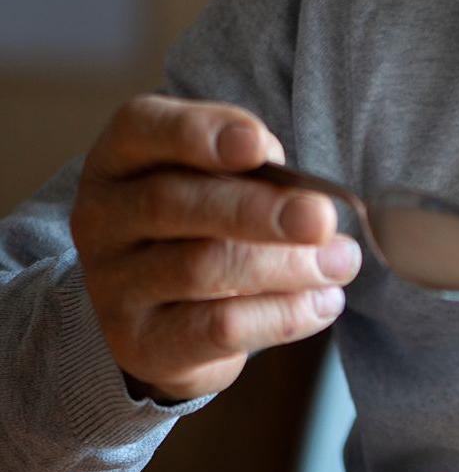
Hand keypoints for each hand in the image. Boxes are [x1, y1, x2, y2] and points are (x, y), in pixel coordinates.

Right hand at [71, 94, 361, 403]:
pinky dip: (282, 314)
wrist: (162, 315)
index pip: (145, 128)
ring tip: (342, 262)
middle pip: (173, 203)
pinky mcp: (142, 343)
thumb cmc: (204, 225)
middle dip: (258, 210)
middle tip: (323, 219)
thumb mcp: (220, 182)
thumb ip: (254, 174)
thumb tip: (311, 200)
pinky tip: (323, 302)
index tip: (259, 146)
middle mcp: (104, 216)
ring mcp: (114, 284)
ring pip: (201, 268)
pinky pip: (217, 328)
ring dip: (286, 265)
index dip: (201, 133)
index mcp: (123, 157)